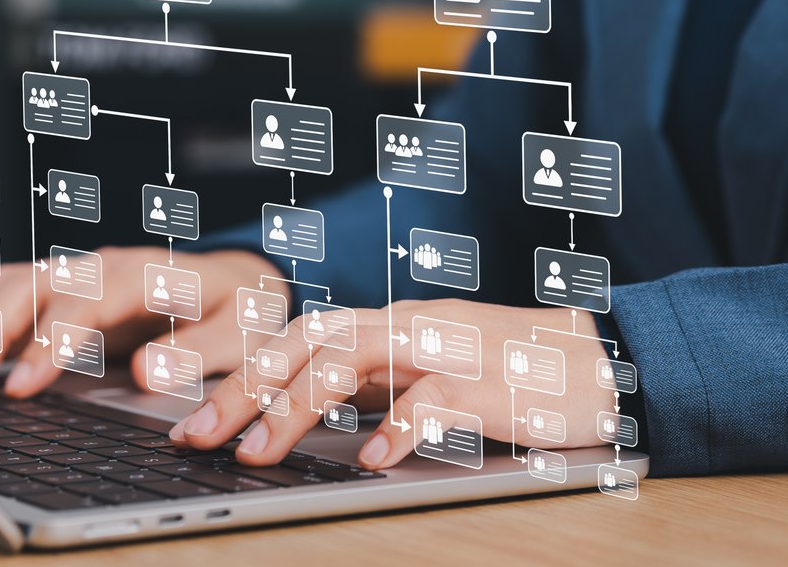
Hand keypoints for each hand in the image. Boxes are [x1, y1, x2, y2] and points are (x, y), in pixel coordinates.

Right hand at [0, 248, 284, 396]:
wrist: (237, 285)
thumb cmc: (238, 314)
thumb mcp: (239, 335)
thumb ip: (198, 354)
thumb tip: (145, 374)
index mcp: (152, 274)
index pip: (90, 299)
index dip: (51, 340)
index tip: (23, 386)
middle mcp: (109, 265)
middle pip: (38, 282)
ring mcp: (84, 272)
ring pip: (16, 281)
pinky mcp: (68, 286)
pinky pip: (14, 290)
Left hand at [166, 299, 608, 470]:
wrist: (602, 357)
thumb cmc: (509, 372)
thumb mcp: (425, 374)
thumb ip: (371, 388)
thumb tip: (299, 419)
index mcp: (389, 328)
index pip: (299, 337)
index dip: (239, 370)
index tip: (186, 413)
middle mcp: (406, 329)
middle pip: (310, 344)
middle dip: (245, 388)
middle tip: (196, 435)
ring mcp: (445, 350)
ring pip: (353, 362)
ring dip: (297, 407)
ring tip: (258, 453)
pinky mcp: (488, 383)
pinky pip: (434, 399)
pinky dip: (397, 427)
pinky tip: (369, 460)